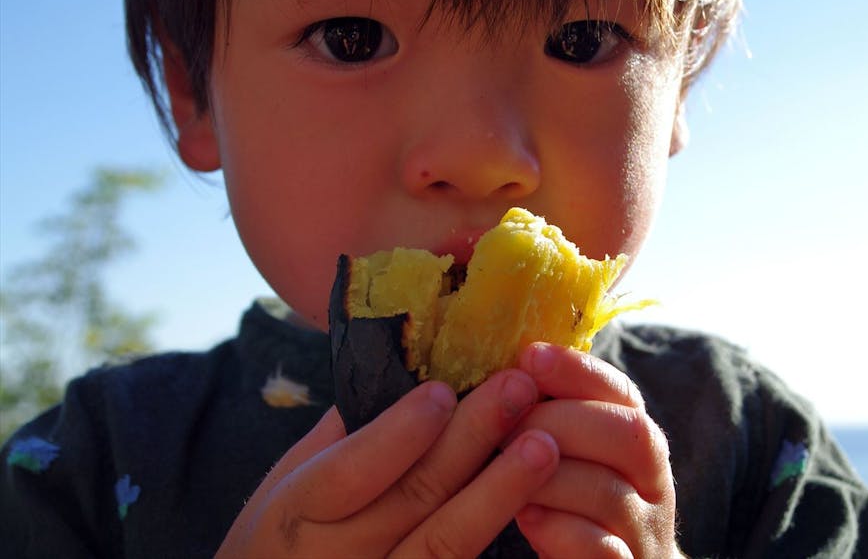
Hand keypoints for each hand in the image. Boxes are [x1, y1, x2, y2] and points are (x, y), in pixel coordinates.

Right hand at [217, 372, 558, 557]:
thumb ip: (340, 434)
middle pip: (413, 498)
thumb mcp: (288, 482)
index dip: (398, 433)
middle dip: (470, 438)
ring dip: (501, 490)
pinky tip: (540, 500)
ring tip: (543, 443)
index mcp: (297, 515)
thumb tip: (404, 368)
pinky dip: (499, 532)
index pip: (348, 473)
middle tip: (517, 387)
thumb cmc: (281, 537)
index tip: (443, 389)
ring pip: (448, 543)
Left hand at [512, 343, 680, 558]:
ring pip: (609, 493)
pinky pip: (601, 549)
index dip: (577, 370)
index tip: (530, 356)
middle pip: (627, 434)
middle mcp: (653, 482)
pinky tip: (527, 517)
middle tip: (506, 427)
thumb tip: (505, 370)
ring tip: (504, 470)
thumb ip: (556, 417)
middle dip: (561, 421)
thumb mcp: (574, 457)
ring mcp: (644, 532)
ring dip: (549, 476)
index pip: (622, 391)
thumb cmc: (577, 508)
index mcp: (638, 441)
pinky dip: (559, 530)